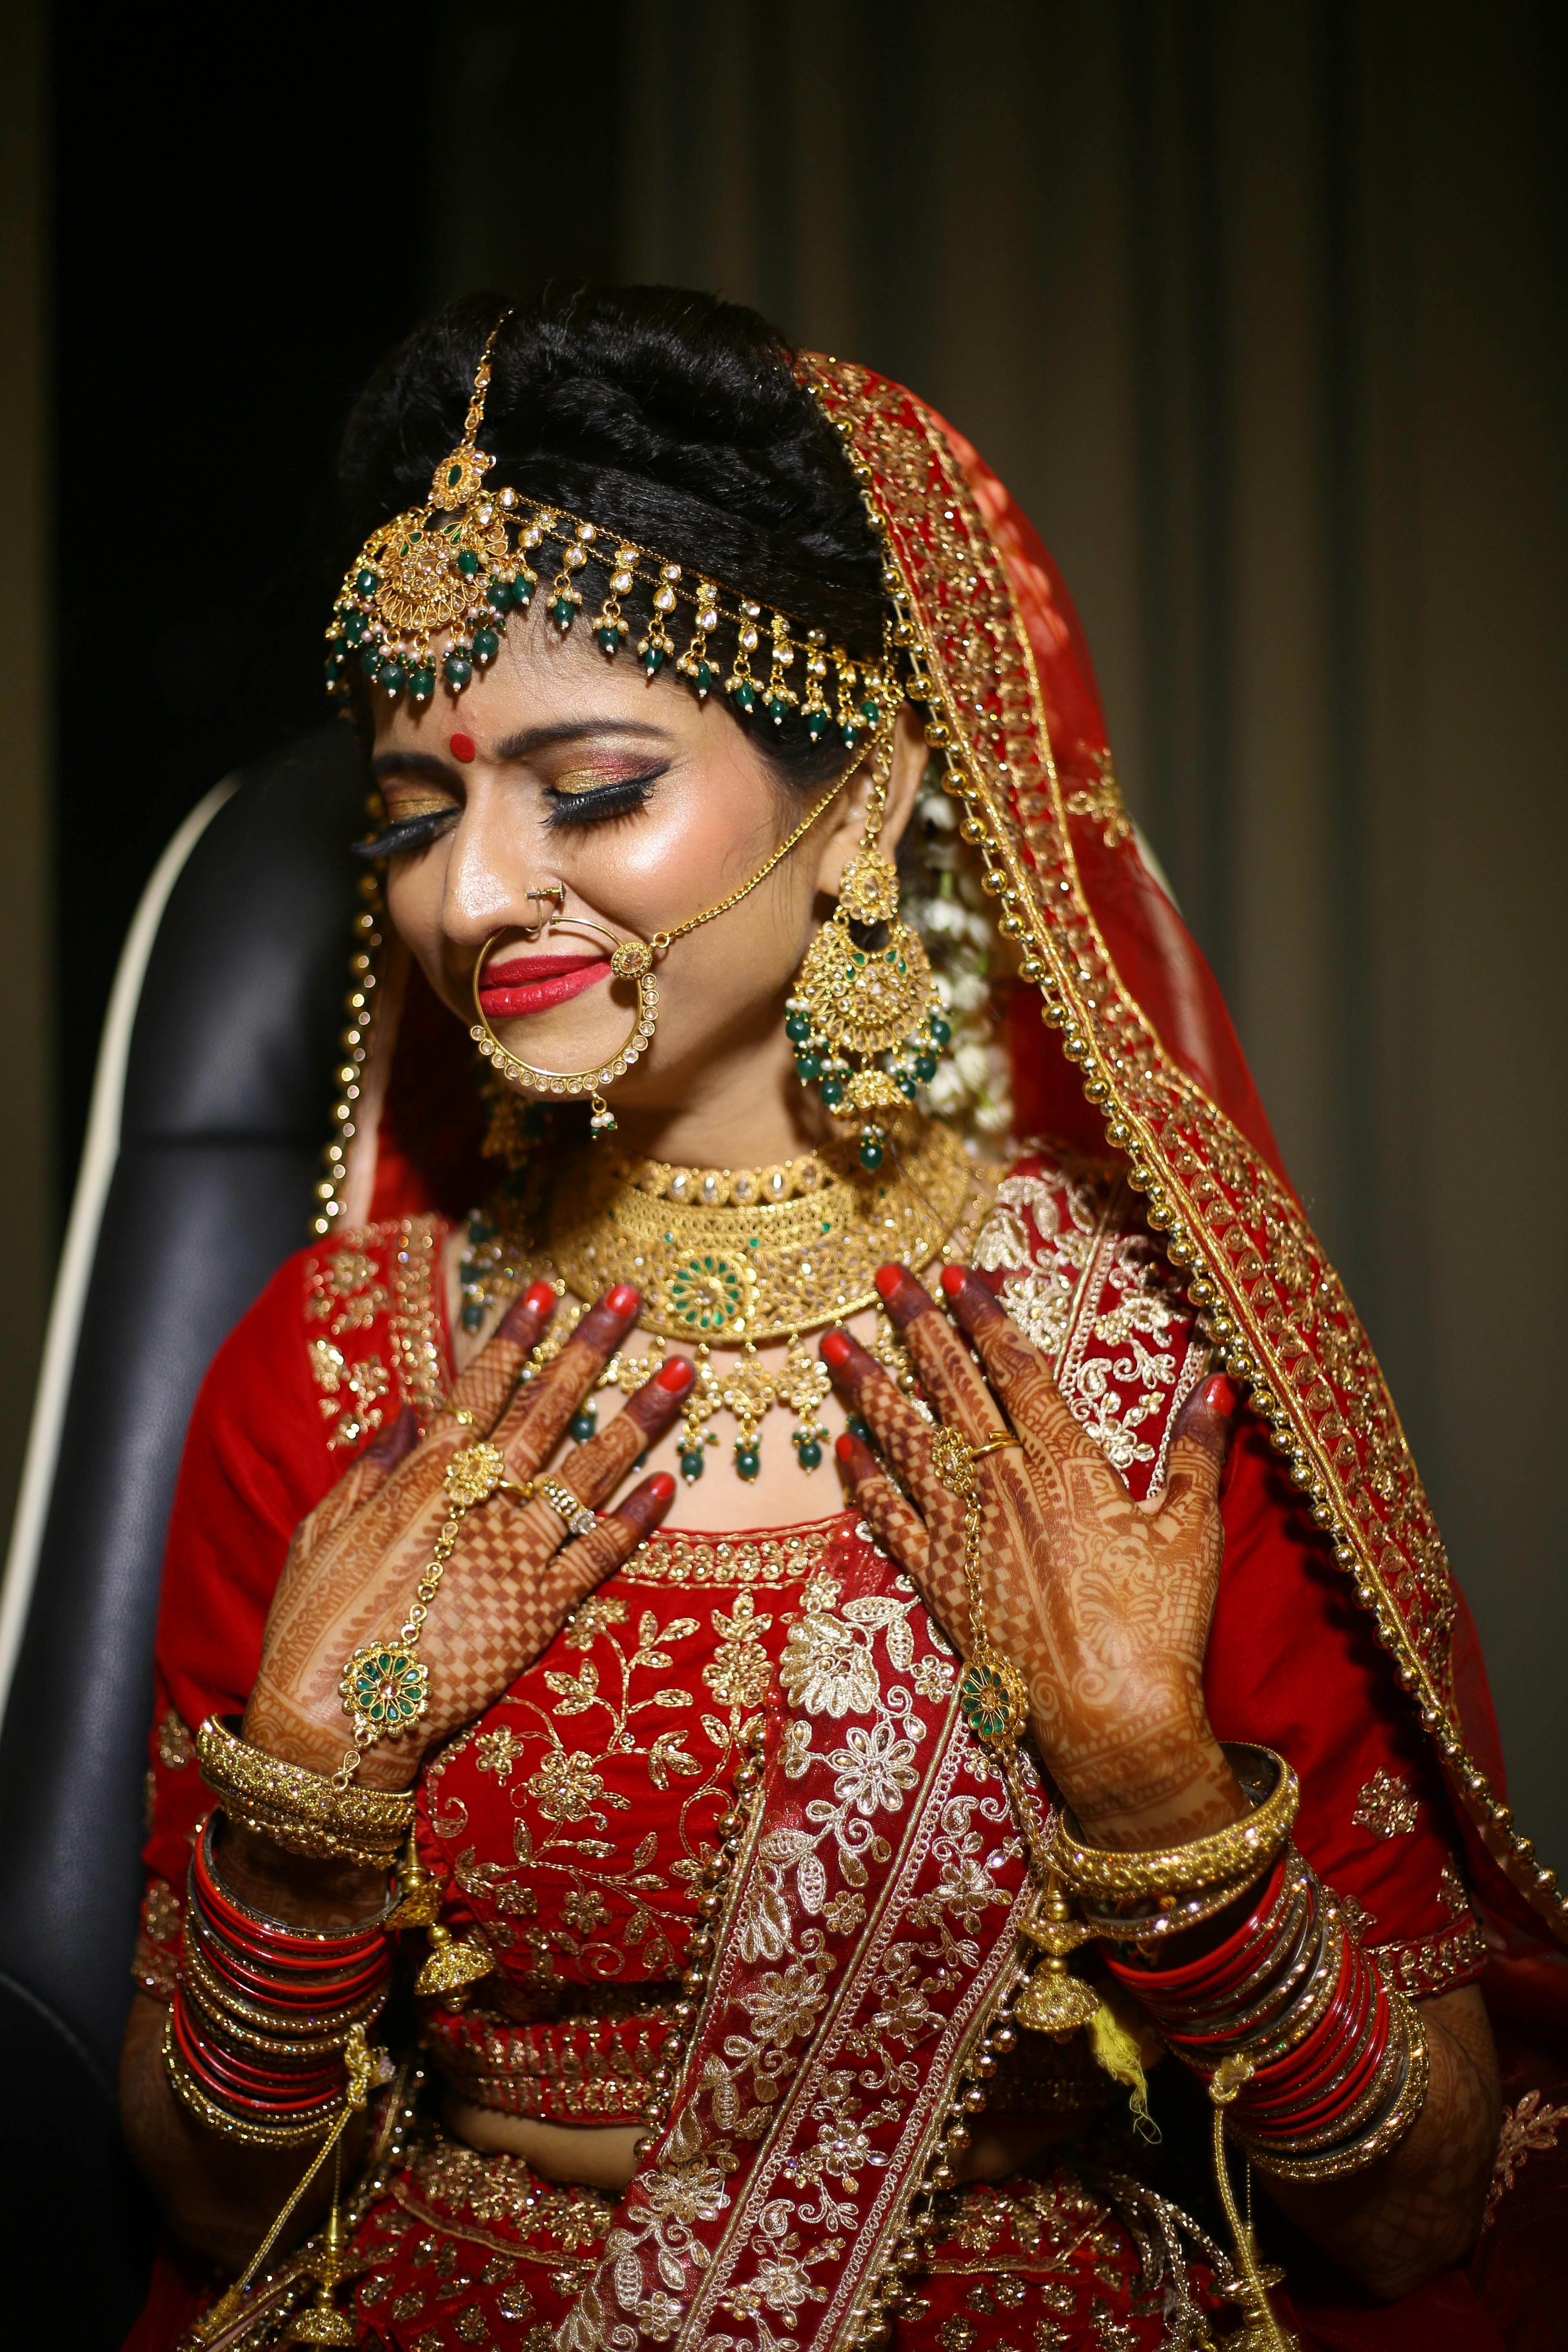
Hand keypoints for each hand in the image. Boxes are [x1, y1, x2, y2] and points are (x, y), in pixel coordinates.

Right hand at [245, 1283, 690, 1786]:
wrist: (333, 1723)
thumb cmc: (314, 1627)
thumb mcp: (322, 1532)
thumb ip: (370, 1468)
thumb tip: (408, 1410)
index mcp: (421, 1478)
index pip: (481, 1387)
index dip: (516, 1337)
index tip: (548, 1291)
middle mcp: (478, 1503)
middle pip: (546, 1409)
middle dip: (590, 1349)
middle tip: (632, 1298)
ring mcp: (515, 1554)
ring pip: (590, 1470)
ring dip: (638, 1416)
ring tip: (680, 1371)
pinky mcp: (540, 1610)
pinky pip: (601, 1553)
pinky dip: (637, 1517)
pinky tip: (668, 1480)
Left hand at [822, 1263, 1243, 1848]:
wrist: (1112, 1715)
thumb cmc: (1159, 1626)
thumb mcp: (1192, 1531)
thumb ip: (1197, 1454)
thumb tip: (1219, 1384)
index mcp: (1065, 1466)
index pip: (1016, 1371)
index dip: (984, 1317)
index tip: (954, 1273)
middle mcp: (1005, 1487)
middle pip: (951, 1389)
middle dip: (915, 1327)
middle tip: (883, 1275)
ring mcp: (967, 1535)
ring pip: (907, 1445)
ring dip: (870, 1391)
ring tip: (835, 1347)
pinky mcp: (944, 1585)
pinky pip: (892, 1522)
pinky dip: (865, 1483)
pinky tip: (843, 1448)